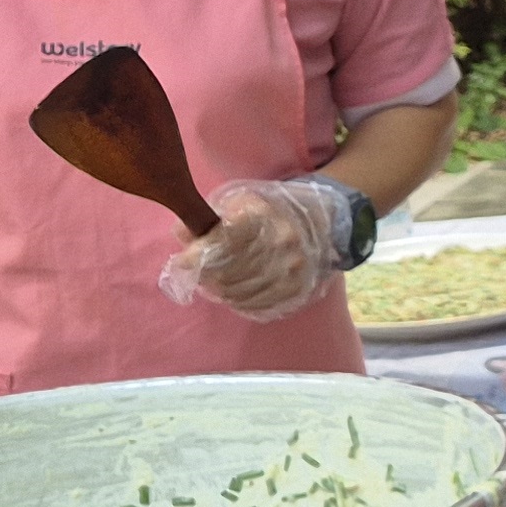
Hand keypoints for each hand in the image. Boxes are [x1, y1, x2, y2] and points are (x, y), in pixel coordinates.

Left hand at [159, 179, 360, 322]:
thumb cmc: (273, 209)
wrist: (324, 221)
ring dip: (219, 291)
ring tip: (214, 282)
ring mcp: (291, 270)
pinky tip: (234, 293)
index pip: (219, 244)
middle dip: (203, 276)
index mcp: (263, 216)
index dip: (193, 257)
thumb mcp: (241, 200)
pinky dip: (238, 303)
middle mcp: (280, 244)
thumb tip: (182, 233)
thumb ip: (211, 216)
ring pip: (238, 293)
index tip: (181, 261)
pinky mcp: (297, 289)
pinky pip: (256, 306)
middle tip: (196, 273)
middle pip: (225, 273)